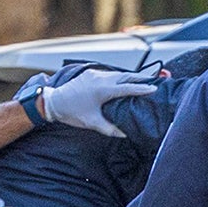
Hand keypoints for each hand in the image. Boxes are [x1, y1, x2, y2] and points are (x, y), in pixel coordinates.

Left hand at [41, 65, 158, 136]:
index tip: (155, 89)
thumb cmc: (72, 112)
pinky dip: (118, 77)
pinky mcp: (90, 73)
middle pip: (126, 76)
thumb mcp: (92, 123)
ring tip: (141, 81)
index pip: (129, 88)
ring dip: (130, 77)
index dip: (143, 89)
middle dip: (141, 79)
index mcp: (104, 90)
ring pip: (118, 74)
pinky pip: (108, 74)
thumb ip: (110, 128)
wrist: (52, 102)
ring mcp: (95, 74)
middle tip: (154, 82)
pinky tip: (122, 81)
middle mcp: (101, 78)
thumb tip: (125, 134)